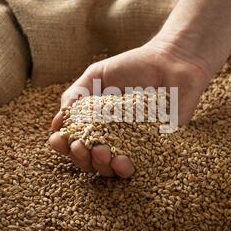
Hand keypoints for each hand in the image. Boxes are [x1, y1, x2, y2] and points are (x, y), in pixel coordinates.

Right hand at [49, 40, 211, 177]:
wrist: (172, 62)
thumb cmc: (133, 66)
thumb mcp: (98, 74)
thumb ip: (76, 94)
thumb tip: (59, 120)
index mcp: (96, 122)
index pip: (74, 140)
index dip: (63, 144)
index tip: (59, 139)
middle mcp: (111, 137)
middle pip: (89, 159)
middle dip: (80, 158)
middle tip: (81, 147)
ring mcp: (132, 145)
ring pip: (110, 168)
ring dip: (100, 165)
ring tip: (101, 152)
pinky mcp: (154, 149)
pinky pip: (138, 166)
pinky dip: (126, 168)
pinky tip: (121, 161)